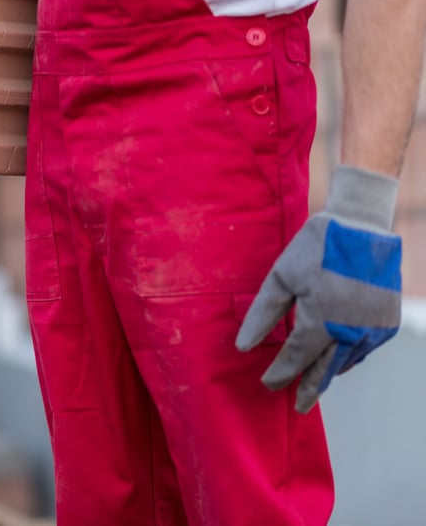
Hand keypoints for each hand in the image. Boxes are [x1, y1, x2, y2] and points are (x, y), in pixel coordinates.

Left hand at [236, 166, 401, 412]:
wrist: (363, 226)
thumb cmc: (315, 249)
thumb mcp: (281, 278)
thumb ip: (262, 315)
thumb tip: (243, 347)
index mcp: (322, 320)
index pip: (296, 358)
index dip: (281, 373)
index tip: (268, 384)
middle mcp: (352, 331)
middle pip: (325, 370)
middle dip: (309, 389)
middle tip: (298, 407)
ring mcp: (375, 328)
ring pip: (347, 361)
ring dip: (328, 373)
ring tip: (312, 383)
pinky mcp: (388, 321)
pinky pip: (364, 348)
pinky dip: (348, 357)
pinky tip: (335, 359)